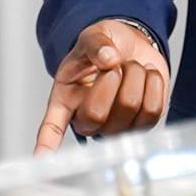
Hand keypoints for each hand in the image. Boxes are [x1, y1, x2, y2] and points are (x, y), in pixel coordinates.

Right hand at [34, 19, 168, 153]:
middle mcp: (89, 120)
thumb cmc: (104, 46)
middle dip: (111, 79)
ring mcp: (116, 126)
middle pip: (97, 115)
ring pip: (130, 108)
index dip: (47, 143)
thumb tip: (108, 58)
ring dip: (135, 75)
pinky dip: (154, 84)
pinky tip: (147, 75)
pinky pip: (153, 109)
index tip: (41, 158)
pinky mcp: (143, 123)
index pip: (53, 127)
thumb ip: (97, 44)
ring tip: (130, 65)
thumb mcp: (93, 37)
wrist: (131, 45)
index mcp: (66, 100)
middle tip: (115, 64)